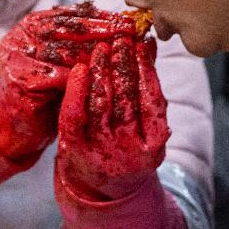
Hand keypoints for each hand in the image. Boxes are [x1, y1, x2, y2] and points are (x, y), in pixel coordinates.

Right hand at [0, 3, 137, 162]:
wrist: (20, 128)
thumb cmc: (51, 94)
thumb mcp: (77, 64)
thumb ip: (103, 46)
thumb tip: (141, 34)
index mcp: (35, 23)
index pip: (74, 14)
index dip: (103, 17)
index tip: (129, 20)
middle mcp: (22, 34)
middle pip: (69, 28)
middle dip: (102, 30)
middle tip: (128, 31)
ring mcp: (17, 54)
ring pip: (65, 50)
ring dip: (96, 51)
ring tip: (122, 52)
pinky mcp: (19, 77)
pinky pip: (58, 76)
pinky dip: (82, 77)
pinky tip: (105, 78)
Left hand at [56, 36, 169, 200]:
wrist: (105, 190)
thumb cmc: (129, 146)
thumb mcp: (148, 125)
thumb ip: (148, 86)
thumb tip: (148, 44)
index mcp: (154, 144)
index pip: (152, 100)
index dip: (146, 69)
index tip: (140, 44)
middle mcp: (129, 150)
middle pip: (125, 99)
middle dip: (122, 64)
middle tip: (118, 38)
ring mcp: (101, 152)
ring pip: (100, 104)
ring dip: (100, 71)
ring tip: (101, 48)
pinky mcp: (74, 150)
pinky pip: (74, 115)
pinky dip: (76, 90)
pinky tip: (80, 69)